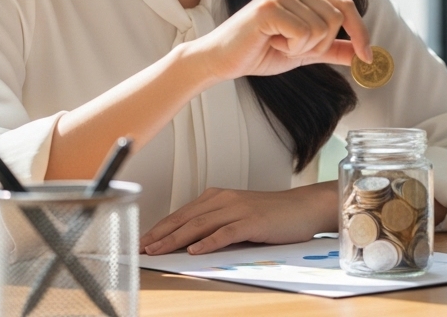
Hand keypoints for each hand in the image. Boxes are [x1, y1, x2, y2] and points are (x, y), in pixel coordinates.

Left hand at [139, 183, 337, 254]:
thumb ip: (216, 223)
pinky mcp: (253, 221)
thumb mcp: (239, 215)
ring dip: (175, 238)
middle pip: (186, 218)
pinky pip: (226, 232)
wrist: (304, 208)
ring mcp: (238, 209)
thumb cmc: (273, 215)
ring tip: (158, 250)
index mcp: (219, 197)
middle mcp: (225, 199)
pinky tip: (194, 250)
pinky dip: (208, 242)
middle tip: (142, 247)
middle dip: (161, 233)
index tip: (143, 240)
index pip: (182, 213)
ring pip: (200, 224)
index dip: (161, 227)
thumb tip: (189, 242)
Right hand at [188, 0, 371, 81]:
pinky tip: (271, 42)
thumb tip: (362, 55)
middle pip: (336, 18)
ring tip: (278, 42)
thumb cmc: (260, 51)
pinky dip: (291, 47)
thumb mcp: (305, 51)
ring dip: (302, 47)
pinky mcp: (269, 6)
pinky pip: (303, 33)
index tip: (368, 57)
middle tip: (293, 47)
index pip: (345, 5)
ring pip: (321, 28)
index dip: (360, 32)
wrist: (222, 60)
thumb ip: (333, 48)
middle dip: (320, 44)